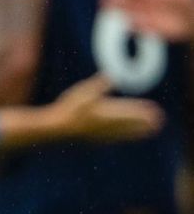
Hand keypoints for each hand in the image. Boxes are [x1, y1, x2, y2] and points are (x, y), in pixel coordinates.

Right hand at [44, 73, 161, 140]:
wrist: (56, 129)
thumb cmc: (68, 108)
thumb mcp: (82, 92)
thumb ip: (99, 85)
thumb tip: (113, 75)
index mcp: (105, 113)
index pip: (128, 111)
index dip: (141, 111)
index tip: (154, 110)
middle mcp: (106, 125)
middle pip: (129, 124)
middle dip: (143, 122)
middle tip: (157, 122)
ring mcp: (101, 133)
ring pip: (124, 132)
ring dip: (136, 131)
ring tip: (147, 131)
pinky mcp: (94, 139)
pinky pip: (114, 138)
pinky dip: (123, 137)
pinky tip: (124, 137)